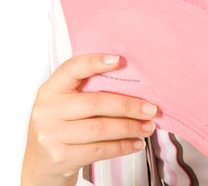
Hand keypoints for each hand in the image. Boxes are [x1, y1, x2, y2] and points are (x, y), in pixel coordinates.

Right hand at [21, 53, 157, 185]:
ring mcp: (52, 135)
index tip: (119, 59)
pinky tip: (135, 143)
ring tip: (148, 126)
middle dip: (128, 106)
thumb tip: (130, 80)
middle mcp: (48, 110)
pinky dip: (122, 146)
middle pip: (95, 103)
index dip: (95, 62)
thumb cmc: (60, 126)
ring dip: (130, 127)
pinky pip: (99, 150)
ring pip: (100, 128)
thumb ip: (85, 89)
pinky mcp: (61, 157)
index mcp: (50, 89)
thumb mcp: (64, 102)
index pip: (72, 68)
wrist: (40, 164)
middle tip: (151, 108)